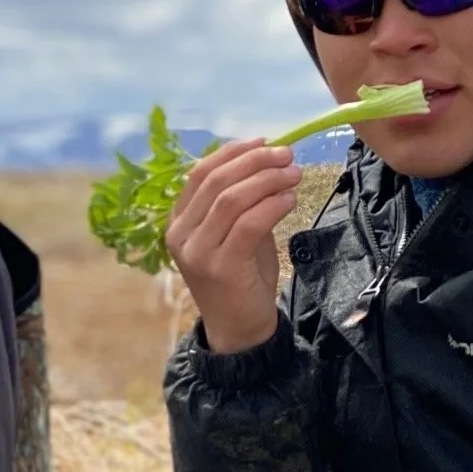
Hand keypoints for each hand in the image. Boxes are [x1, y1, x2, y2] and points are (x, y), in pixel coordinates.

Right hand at [165, 137, 300, 353]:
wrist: (240, 329)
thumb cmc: (241, 279)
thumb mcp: (237, 233)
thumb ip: (243, 201)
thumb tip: (269, 160)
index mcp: (179, 222)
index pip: (200, 173)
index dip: (233, 152)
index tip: (265, 142)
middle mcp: (181, 234)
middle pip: (216, 181)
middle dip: (255, 162)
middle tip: (287, 156)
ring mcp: (197, 252)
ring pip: (231, 199)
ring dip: (267, 180)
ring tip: (294, 175)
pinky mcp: (220, 267)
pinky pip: (248, 224)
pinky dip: (272, 205)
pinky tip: (290, 200)